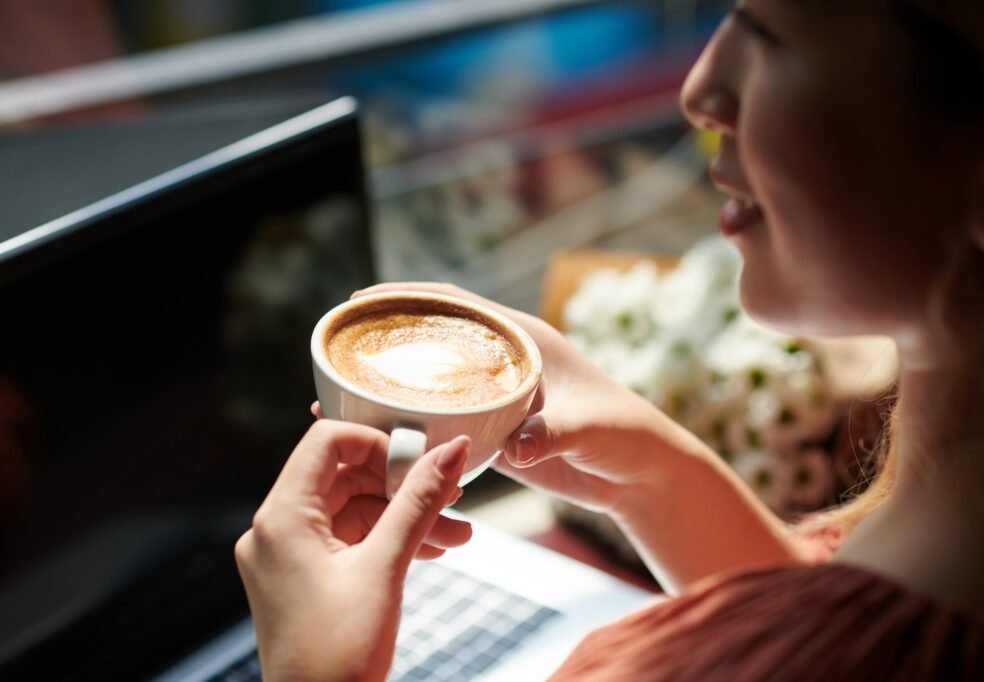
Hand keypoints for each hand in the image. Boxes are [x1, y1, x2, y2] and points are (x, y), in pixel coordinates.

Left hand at [235, 420, 471, 681]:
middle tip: (450, 495)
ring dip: (404, 515)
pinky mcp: (301, 577)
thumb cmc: (337, 657)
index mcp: (281, 518)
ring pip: (352, 509)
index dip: (378, 443)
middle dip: (401, 484)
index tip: (419, 461)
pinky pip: (348, 538)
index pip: (327, 441)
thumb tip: (453, 451)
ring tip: (455, 532)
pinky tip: (431, 549)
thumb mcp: (385, 568)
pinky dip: (387, 539)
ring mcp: (286, 555)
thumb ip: (419, 502)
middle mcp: (275, 530)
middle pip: (343, 474)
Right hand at [353, 285, 801, 592]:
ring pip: (432, 381)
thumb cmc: (625, 435)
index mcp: (524, 339)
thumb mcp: (588, 427)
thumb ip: (552, 433)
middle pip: (433, 338)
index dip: (408, 297)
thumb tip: (512, 449)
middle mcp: (505, 360)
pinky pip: (444, 418)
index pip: (457, 304)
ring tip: (339, 395)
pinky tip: (378, 437)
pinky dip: (411, 423)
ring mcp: (497, 395)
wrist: (640, 473)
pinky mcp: (495, 430)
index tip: (361, 298)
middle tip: (334, 348)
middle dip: (385, 339)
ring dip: (391, 385)